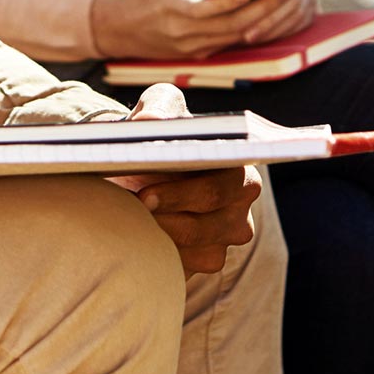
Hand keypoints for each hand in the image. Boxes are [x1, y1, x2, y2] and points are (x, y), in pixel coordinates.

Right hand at [90, 0, 276, 59]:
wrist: (123, 28)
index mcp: (171, 9)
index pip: (204, 10)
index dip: (228, 2)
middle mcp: (184, 33)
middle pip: (229, 24)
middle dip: (261, 9)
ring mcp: (192, 48)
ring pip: (234, 36)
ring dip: (261, 20)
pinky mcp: (198, 55)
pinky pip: (229, 42)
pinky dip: (249, 29)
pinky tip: (268, 13)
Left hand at [109, 84, 260, 275]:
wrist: (146, 167)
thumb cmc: (161, 137)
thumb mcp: (161, 111)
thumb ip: (160, 107)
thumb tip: (150, 122)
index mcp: (238, 164)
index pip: (223, 185)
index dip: (183, 194)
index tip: (145, 196)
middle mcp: (241, 201)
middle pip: (209, 222)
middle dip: (167, 218)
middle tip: (133, 211)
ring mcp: (230, 232)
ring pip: (199, 247)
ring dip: (162, 237)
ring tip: (132, 223)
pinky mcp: (212, 256)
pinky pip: (190, 265)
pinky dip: (165, 254)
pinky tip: (143, 238)